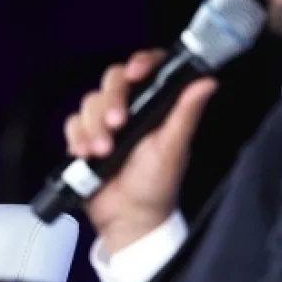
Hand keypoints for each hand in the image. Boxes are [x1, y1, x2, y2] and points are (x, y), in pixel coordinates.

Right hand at [64, 49, 217, 254]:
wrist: (127, 218)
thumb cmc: (157, 184)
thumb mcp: (173, 148)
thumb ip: (185, 113)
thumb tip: (207, 80)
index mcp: (154, 104)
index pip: (147, 69)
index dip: (140, 63)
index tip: (137, 73)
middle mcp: (130, 107)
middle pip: (113, 81)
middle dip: (111, 101)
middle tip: (117, 125)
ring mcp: (104, 121)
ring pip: (90, 102)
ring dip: (93, 126)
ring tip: (102, 152)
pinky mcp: (84, 137)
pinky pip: (73, 123)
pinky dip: (78, 137)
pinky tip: (85, 154)